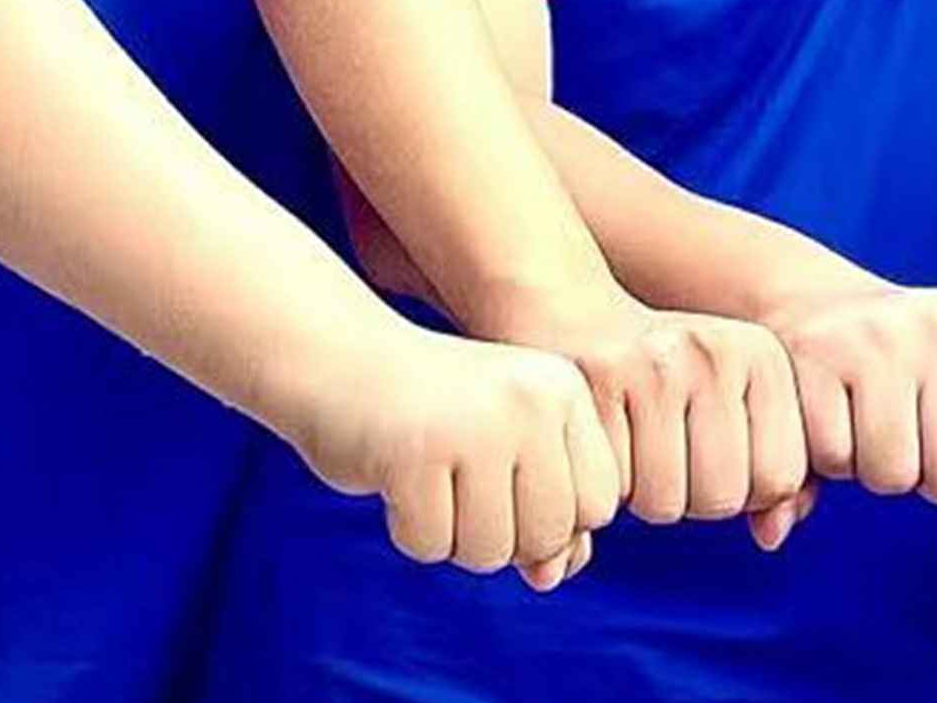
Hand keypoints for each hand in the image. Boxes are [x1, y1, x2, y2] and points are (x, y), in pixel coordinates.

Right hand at [292, 322, 624, 587]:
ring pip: (491, 551)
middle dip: (502, 535)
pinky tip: (396, 477)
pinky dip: (408, 529)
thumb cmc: (432, 416)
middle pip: (549, 535)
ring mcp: (475, 424)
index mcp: (564, 391)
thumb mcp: (504, 452)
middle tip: (460, 482)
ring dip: (453, 536)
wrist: (337, 359)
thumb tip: (553, 576)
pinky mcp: (416, 452)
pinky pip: (430, 545)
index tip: (507, 481)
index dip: (553, 518)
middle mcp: (531, 400)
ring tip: (431, 477)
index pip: (598, 503)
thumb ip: (545, 512)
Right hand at [520, 291, 816, 546]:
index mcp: (762, 355)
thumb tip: (772, 536)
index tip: (710, 450)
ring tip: (632, 444)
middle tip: (663, 450)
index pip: (780, 479)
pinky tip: (599, 443)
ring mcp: (655, 363)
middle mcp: (714, 351)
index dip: (741, 488)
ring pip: (665, 504)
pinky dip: (600, 488)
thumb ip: (767, 470)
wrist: (568, 304)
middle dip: (689, 496)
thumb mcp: (726, 399)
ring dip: (642, 496)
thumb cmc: (658, 375)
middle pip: (723, 497)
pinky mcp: (597, 382)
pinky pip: (610, 491)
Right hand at [768, 282, 936, 542]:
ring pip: (892, 478)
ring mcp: (878, 338)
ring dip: (880, 471)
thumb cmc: (917, 373)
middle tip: (917, 433)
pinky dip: (831, 457)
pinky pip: (833, 459)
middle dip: (935, 478)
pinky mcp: (817, 355)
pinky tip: (839, 415)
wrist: (827, 308)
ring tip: (877, 423)